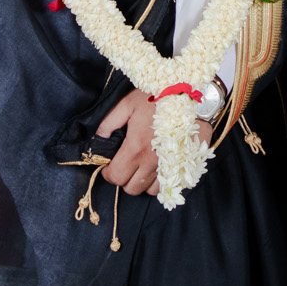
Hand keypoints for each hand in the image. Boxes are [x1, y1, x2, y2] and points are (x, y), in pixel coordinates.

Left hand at [98, 88, 213, 197]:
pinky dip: (160, 181)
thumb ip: (108, 123)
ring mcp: (169, 165)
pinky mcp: (183, 165)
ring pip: (151, 190)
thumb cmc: (156, 98)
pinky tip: (157, 168)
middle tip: (125, 166)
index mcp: (136, 148)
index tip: (109, 167)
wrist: (188, 95)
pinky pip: (169, 184)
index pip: (116, 177)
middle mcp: (152, 162)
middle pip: (132, 188)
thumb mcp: (127, 104)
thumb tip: (98, 140)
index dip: (108, 174)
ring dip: (143, 182)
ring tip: (142, 167)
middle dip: (125, 179)